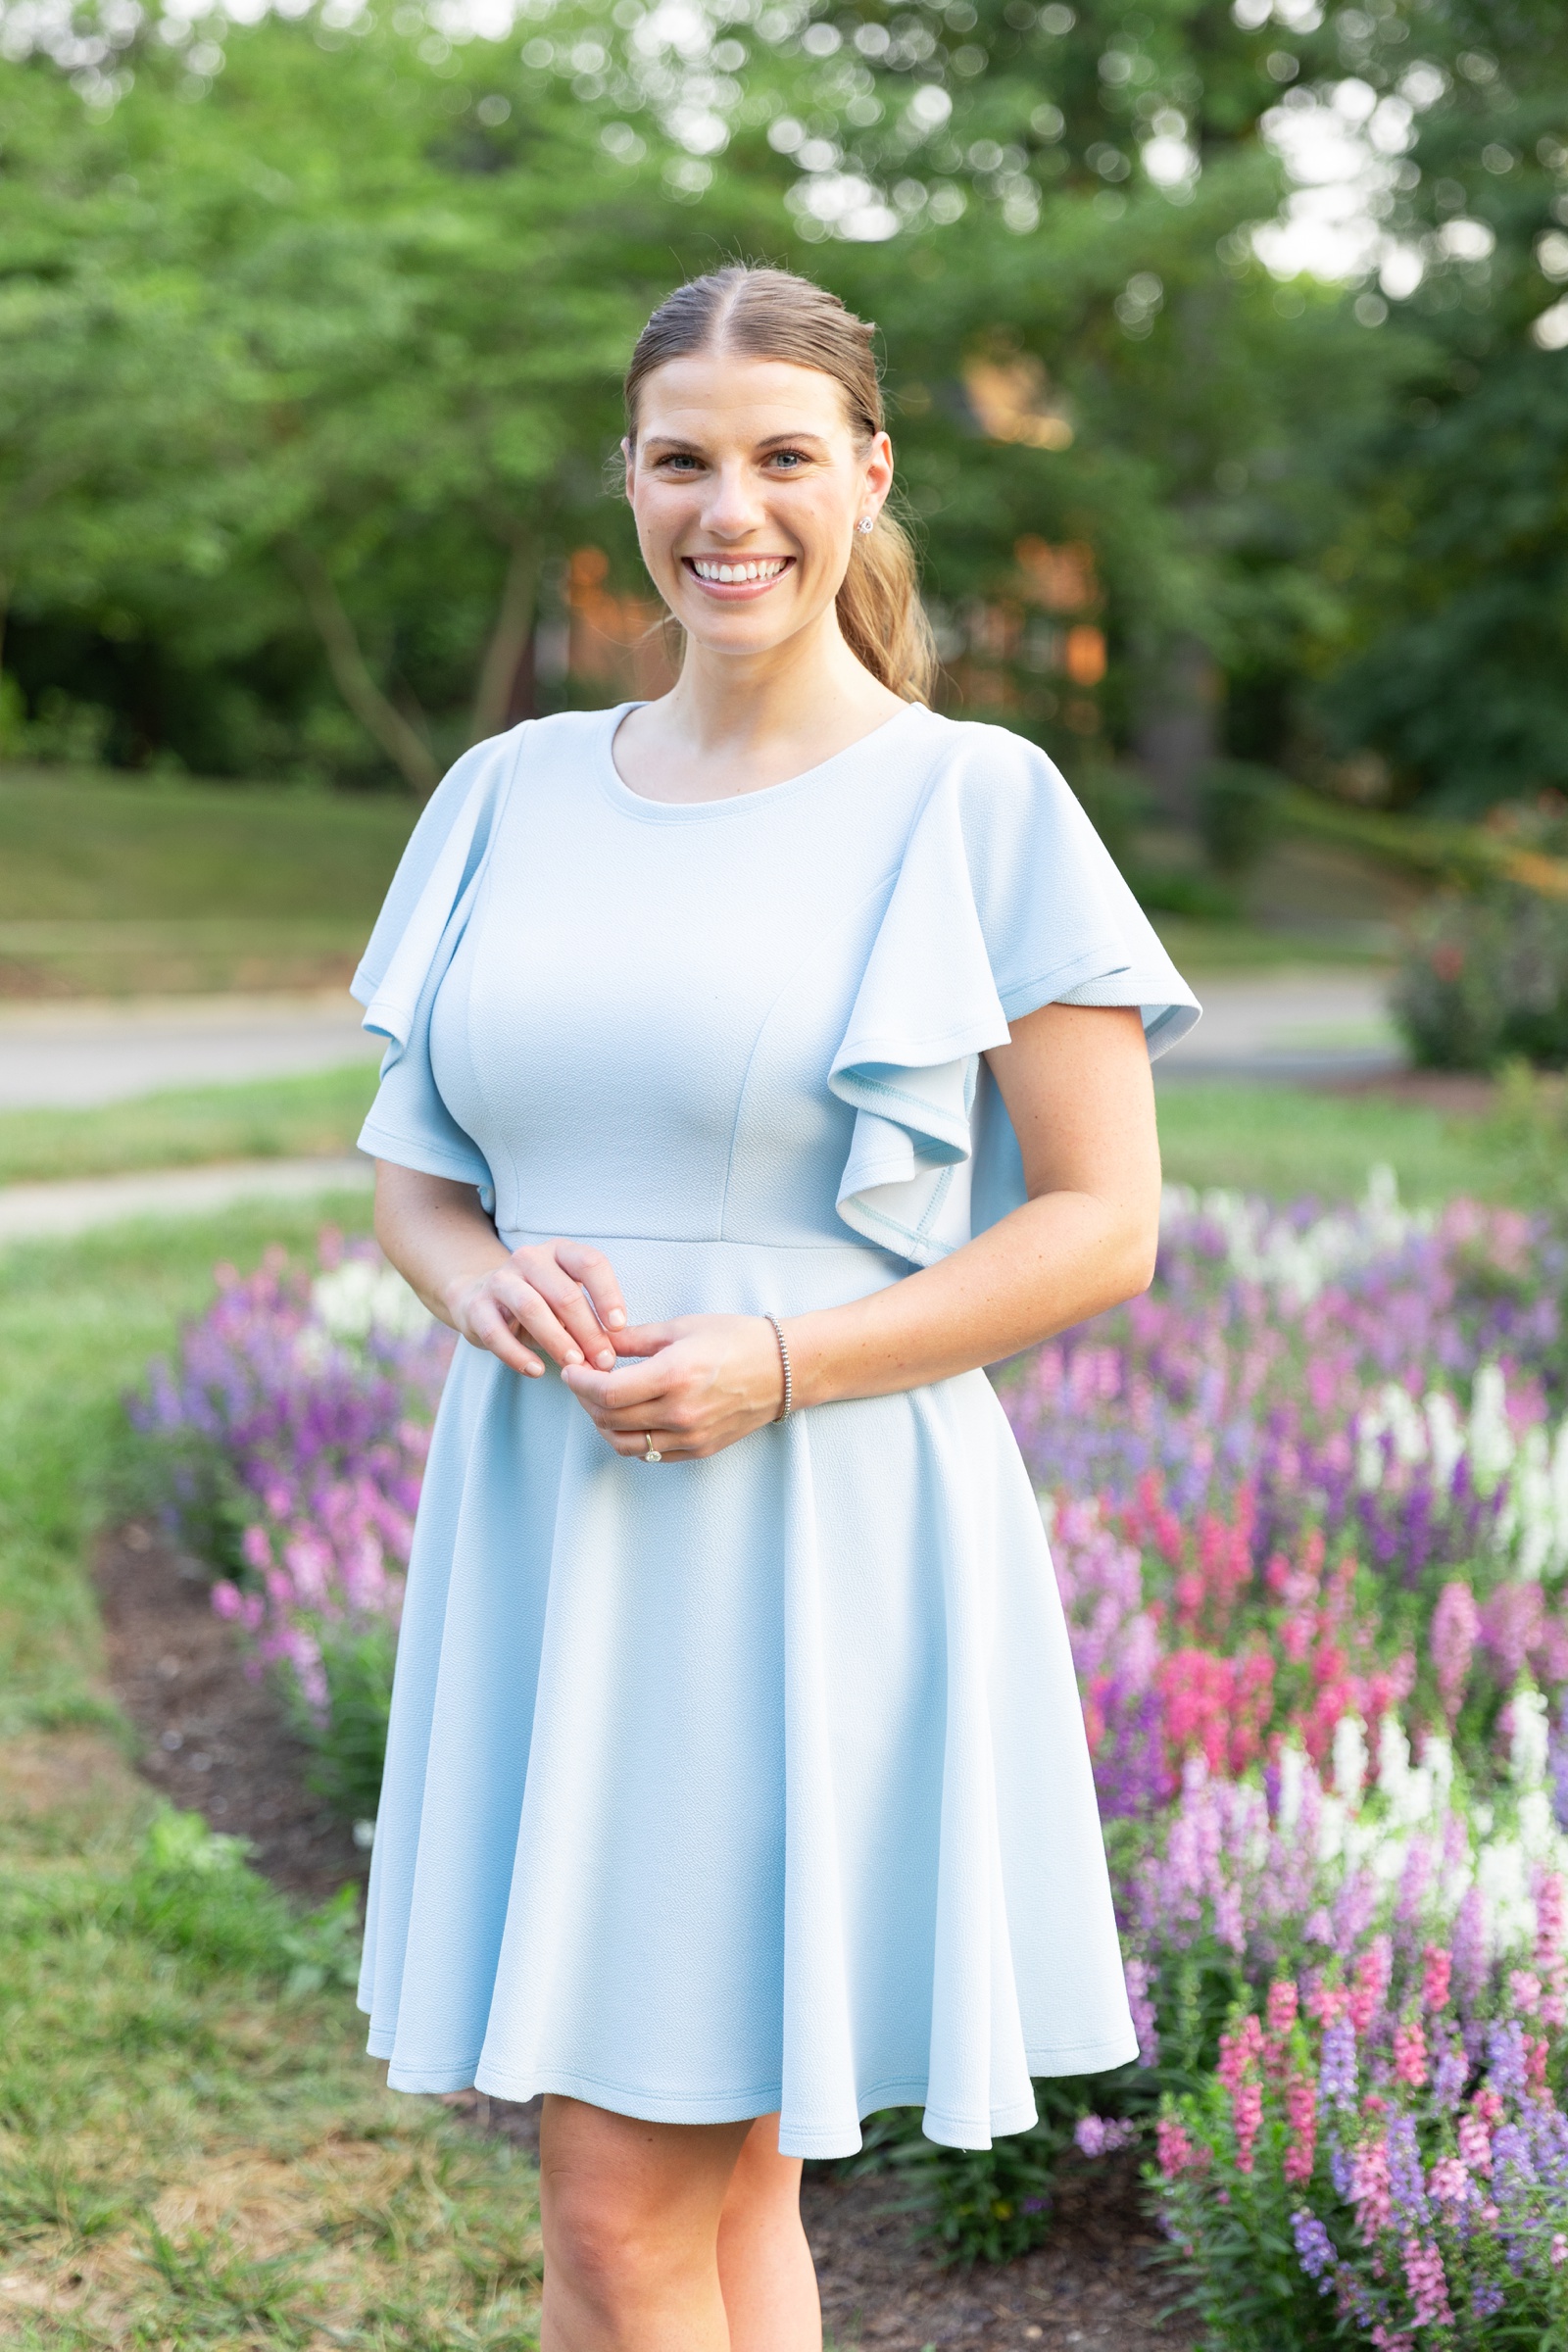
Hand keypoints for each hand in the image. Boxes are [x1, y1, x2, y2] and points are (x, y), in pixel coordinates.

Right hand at [443, 1238, 628, 1379]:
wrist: (480, 1299)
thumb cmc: (539, 1303)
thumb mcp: (566, 1300)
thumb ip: (589, 1320)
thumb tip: (609, 1356)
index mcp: (560, 1251)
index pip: (590, 1263)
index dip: (608, 1294)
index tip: (619, 1327)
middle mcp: (530, 1258)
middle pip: (564, 1293)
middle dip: (588, 1331)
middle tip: (603, 1361)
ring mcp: (500, 1280)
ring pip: (531, 1309)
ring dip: (557, 1341)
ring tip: (574, 1366)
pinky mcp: (476, 1306)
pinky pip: (497, 1333)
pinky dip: (518, 1355)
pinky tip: (536, 1371)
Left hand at [560, 1314, 786, 1459]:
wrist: (785, 1369)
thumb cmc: (737, 1339)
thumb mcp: (683, 1327)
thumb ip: (634, 1338)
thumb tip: (596, 1341)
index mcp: (675, 1375)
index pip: (606, 1393)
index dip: (579, 1383)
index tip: (571, 1370)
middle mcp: (681, 1412)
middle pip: (609, 1420)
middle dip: (584, 1400)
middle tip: (581, 1381)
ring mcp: (690, 1436)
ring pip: (624, 1444)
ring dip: (603, 1424)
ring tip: (601, 1401)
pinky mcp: (698, 1450)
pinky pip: (649, 1454)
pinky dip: (629, 1439)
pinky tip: (629, 1417)